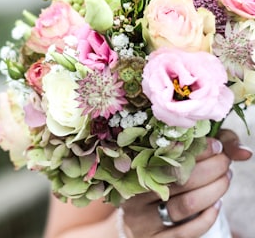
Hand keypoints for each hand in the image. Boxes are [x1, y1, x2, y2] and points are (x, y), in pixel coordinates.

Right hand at [121, 129, 251, 237]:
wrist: (132, 223)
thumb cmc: (156, 183)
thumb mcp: (170, 162)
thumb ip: (206, 150)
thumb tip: (245, 153)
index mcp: (135, 168)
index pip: (169, 154)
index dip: (197, 149)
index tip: (216, 145)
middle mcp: (135, 193)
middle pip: (180, 179)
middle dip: (211, 169)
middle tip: (225, 162)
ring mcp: (143, 219)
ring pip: (186, 205)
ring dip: (213, 191)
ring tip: (225, 179)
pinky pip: (187, 231)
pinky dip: (207, 217)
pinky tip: (217, 204)